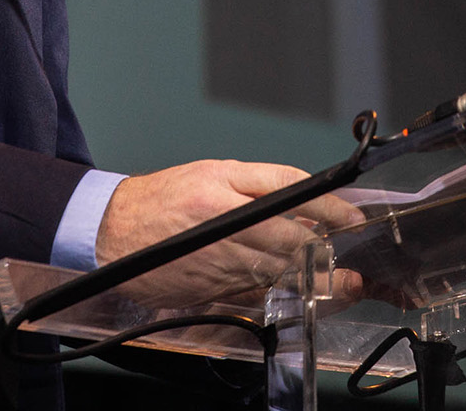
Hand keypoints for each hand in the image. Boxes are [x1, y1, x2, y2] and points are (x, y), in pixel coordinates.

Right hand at [95, 159, 362, 306]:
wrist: (114, 232)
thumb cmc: (165, 197)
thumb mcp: (212, 173)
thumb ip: (260, 184)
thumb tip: (304, 201)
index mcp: (221, 188)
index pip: (289, 191)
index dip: (327, 205)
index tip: (351, 215)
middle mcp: (221, 226)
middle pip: (289, 238)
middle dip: (323, 247)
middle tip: (342, 250)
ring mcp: (215, 262)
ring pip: (276, 270)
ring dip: (306, 272)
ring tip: (327, 271)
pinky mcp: (209, 289)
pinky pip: (254, 291)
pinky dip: (275, 287)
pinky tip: (284, 282)